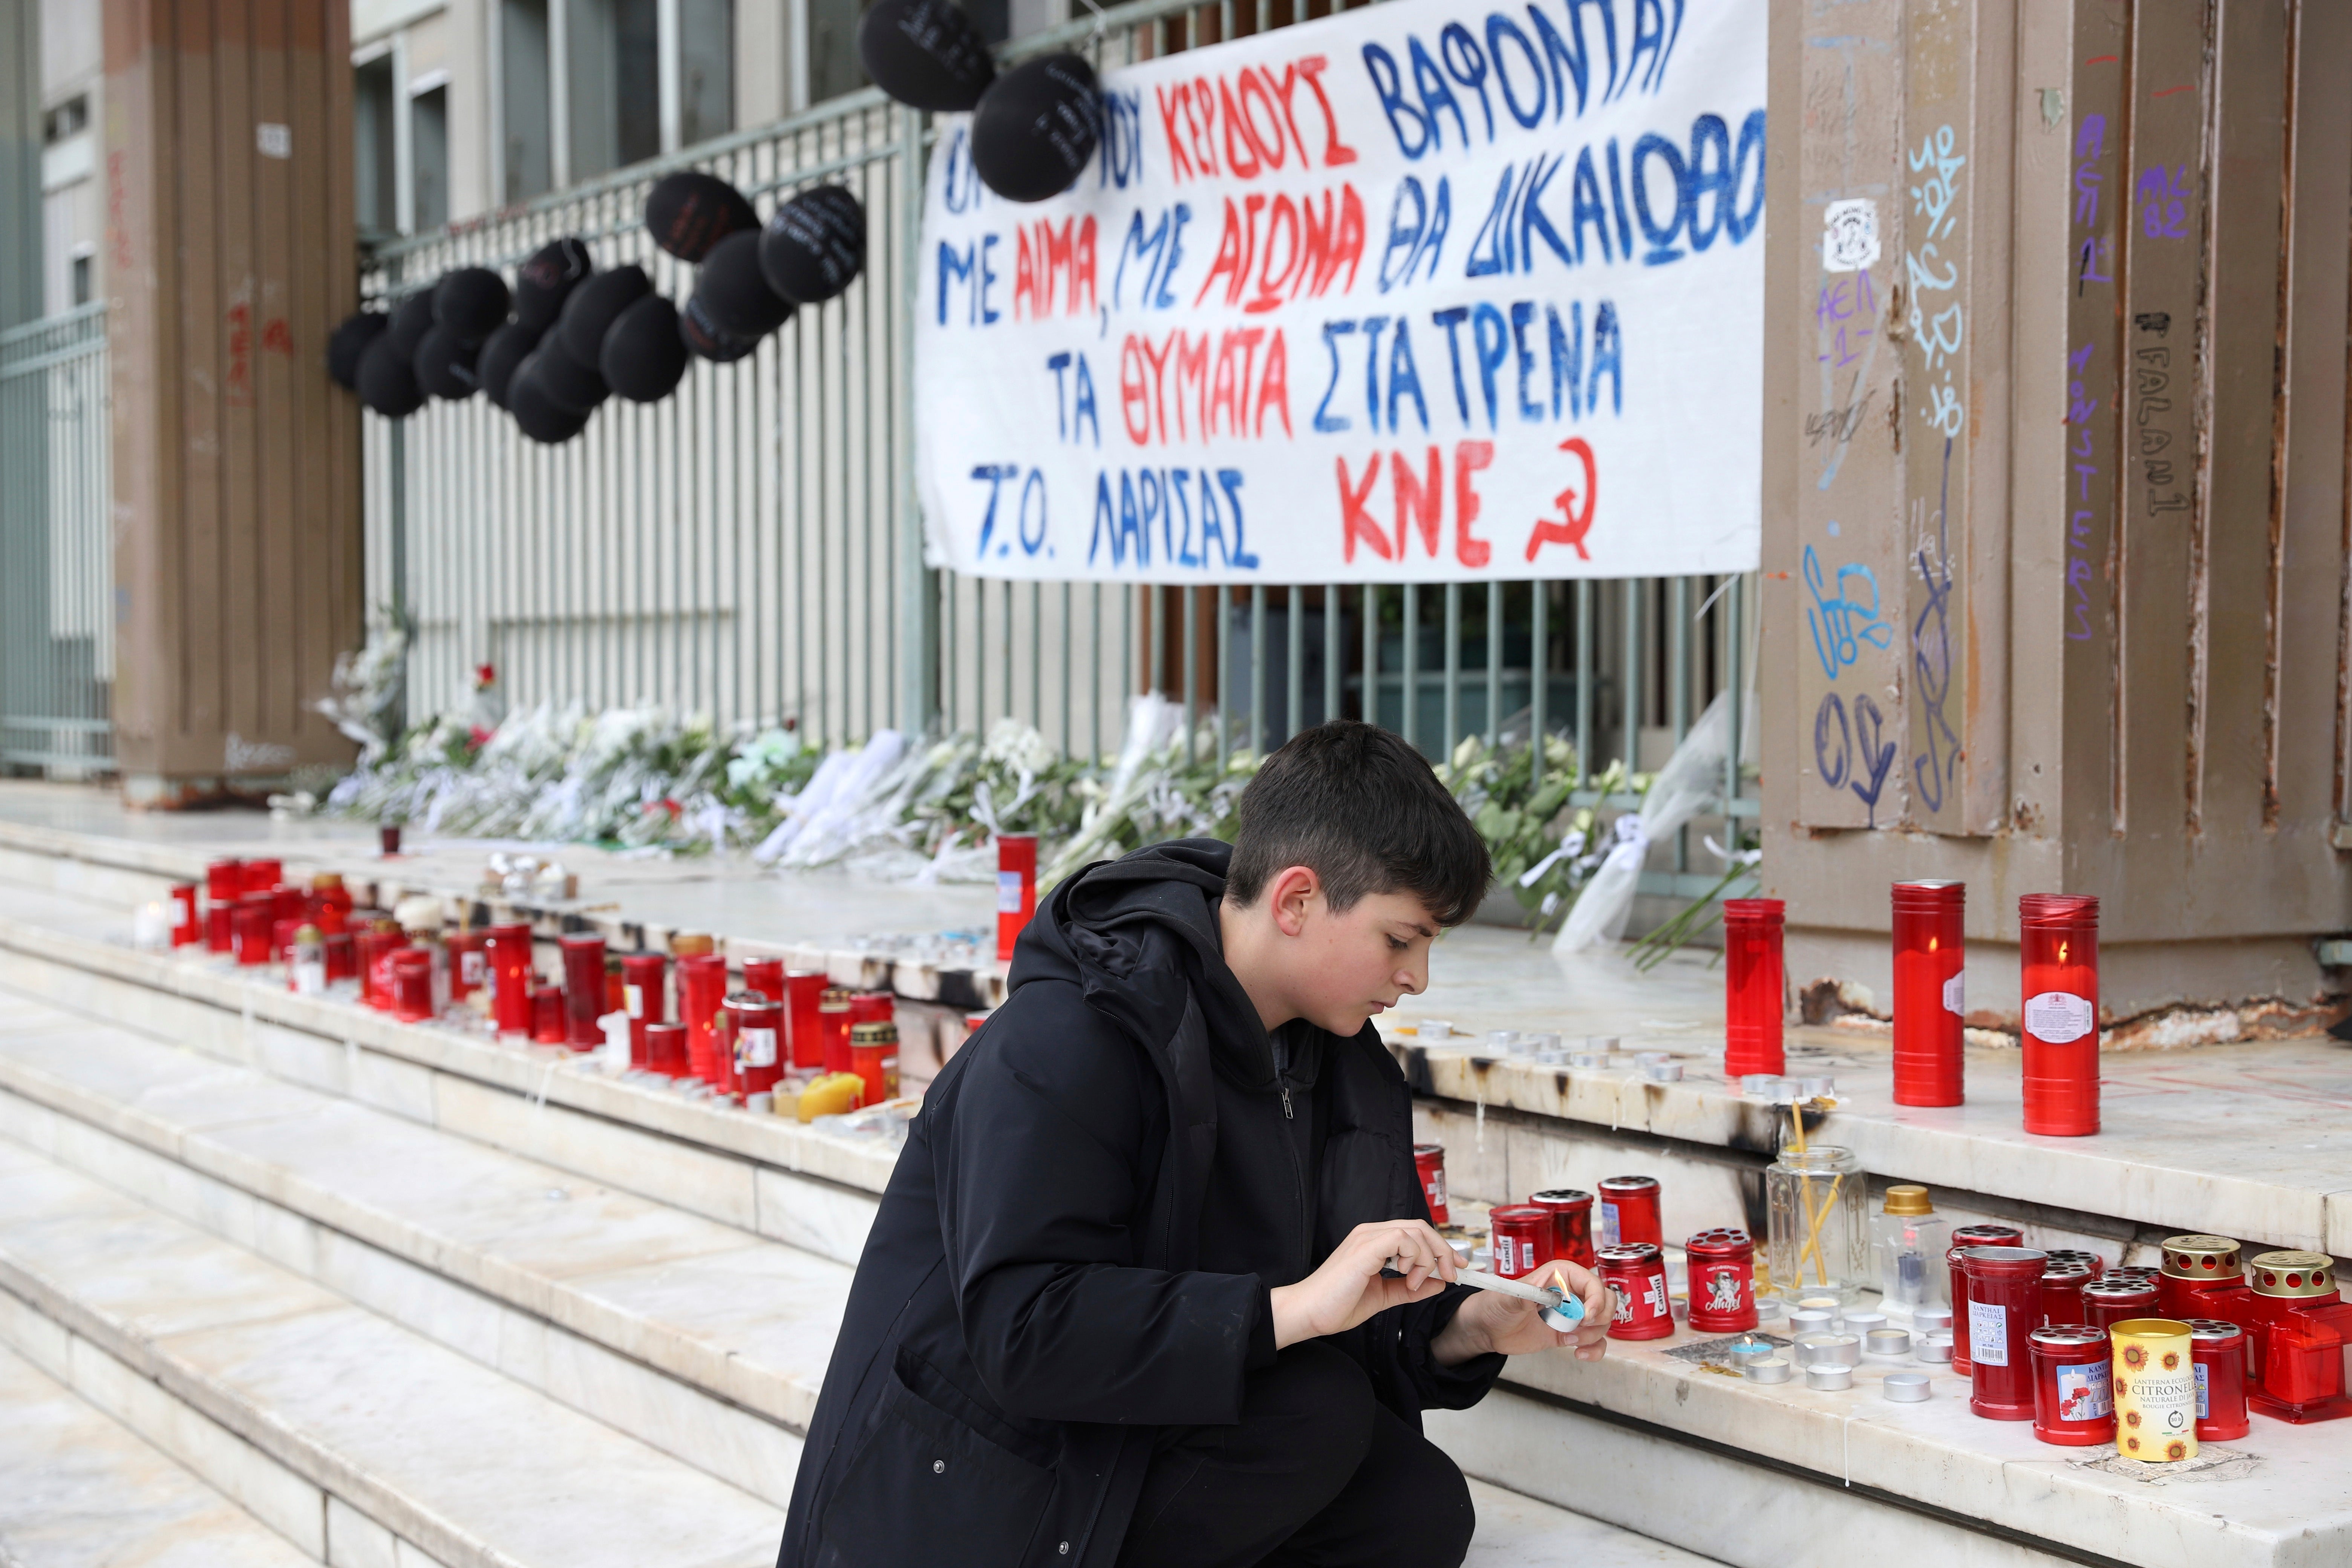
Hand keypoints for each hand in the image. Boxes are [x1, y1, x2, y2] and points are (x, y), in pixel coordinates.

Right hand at [1269, 1219, 1458, 1348]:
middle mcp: (1371, 1232)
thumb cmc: (1338, 1304)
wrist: (1310, 1312)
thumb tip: (1438, 1283)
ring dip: (1427, 1259)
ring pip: (1416, 1230)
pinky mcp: (1366, 1246)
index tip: (1455, 1269)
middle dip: (1443, 1251)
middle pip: (1421, 1227)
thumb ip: (1410, 1289)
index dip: (1440, 1248)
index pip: (1415, 1232)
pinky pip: (1404, 1238)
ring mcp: (1367, 1236)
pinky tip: (1406, 1277)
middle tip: (1450, 1275)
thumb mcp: (1383, 1296)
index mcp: (1373, 1242)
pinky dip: (1414, 1258)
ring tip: (1414, 1283)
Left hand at [1432, 1260, 1612, 1364]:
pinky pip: (1595, 1341)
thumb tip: (1539, 1287)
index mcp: (1559, 1276)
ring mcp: (1572, 1315)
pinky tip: (1579, 1354)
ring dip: (1593, 1335)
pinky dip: (1594, 1350)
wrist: (1488, 1329)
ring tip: (1568, 1340)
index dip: (1596, 1298)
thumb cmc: (1495, 1304)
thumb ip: (1524, 1294)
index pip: (1591, 1281)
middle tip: (1581, 1326)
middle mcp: (1570, 1293)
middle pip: (1606, 1299)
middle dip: (1602, 1316)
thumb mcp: (1507, 1298)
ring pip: (1603, 1322)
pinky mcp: (1570, 1334)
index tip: (1586, 1316)